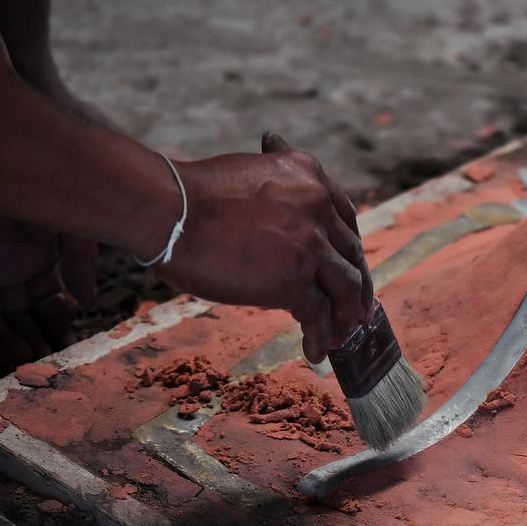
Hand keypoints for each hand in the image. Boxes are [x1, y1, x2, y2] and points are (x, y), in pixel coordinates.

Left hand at [0, 202, 97, 360]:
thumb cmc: (34, 184)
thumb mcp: (69, 221)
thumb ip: (79, 259)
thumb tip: (85, 300)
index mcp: (43, 263)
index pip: (52, 304)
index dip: (59, 325)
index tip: (67, 345)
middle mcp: (13, 272)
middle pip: (23, 317)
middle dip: (33, 338)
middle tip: (42, 359)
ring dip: (4, 340)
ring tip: (17, 357)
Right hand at [152, 135, 372, 361]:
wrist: (168, 208)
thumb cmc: (192, 195)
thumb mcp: (249, 173)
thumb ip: (275, 194)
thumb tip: (280, 224)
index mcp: (308, 174)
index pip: (346, 217)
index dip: (350, 248)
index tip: (353, 267)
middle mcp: (317, 205)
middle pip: (351, 253)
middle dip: (357, 286)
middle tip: (358, 311)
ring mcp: (309, 243)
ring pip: (344, 286)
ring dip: (346, 315)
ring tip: (340, 336)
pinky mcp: (292, 278)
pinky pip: (317, 313)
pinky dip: (319, 336)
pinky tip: (314, 352)